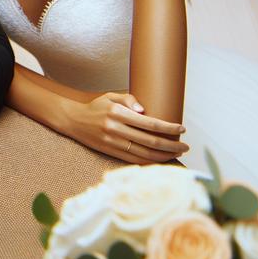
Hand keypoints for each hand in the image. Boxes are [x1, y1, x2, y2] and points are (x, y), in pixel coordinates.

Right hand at [63, 92, 187, 162]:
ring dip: (164, 156)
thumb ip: (128, 99)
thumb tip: (145, 111)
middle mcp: (115, 128)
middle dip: (172, 145)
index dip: (169, 128)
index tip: (182, 129)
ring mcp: (112, 142)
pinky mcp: (109, 151)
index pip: (150, 123)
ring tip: (177, 154)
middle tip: (185, 146)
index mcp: (118, 112)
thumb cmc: (95, 107)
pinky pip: (133, 160)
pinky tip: (160, 161)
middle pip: (150, 141)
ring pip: (144, 153)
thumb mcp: (110, 96)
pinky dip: (149, 162)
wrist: (72, 120)